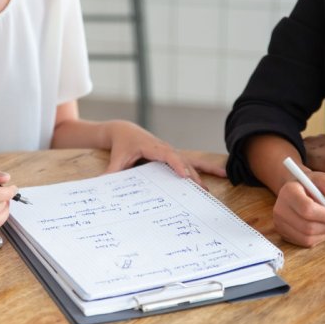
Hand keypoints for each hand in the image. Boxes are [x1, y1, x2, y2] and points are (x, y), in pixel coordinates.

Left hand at [103, 121, 226, 186]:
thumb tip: (102, 185)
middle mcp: (165, 148)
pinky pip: (192, 162)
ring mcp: (172, 152)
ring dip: (203, 174)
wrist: (125, 131)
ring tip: (215, 186)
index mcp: (152, 147)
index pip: (167, 155)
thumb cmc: (121, 145)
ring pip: (190, 162)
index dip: (177, 164)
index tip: (185, 175)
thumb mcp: (116, 158)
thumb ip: (112, 172)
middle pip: (183, 161)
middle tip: (201, 192)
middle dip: (193, 176)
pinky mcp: (174, 156)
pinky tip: (221, 174)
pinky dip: (206, 168)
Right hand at [273, 170, 324, 246]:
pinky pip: (305, 242)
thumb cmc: (311, 184)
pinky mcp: (283, 233)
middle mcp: (280, 208)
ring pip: (308, 237)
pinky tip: (320, 226)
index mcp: (289, 191)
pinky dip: (319, 237)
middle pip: (308, 227)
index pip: (307, 209)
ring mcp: (279, 223)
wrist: (296, 189)